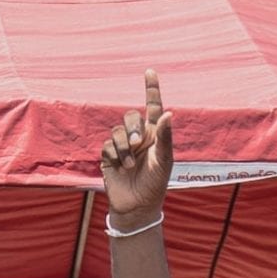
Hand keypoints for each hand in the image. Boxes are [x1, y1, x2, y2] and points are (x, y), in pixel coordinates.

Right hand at [100, 70, 175, 226]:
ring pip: (117, 130)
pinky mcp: (108, 156)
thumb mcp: (165, 160)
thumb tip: (169, 112)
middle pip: (131, 116)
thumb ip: (165, 137)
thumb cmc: (156, 183)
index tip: (150, 71)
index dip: (151, 89)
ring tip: (130, 163)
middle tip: (138, 143)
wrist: (137, 206)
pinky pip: (107, 145)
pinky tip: (121, 168)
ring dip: (123, 146)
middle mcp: (138, 137)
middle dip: (132, 127)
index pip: (153, 106)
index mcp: (154, 135)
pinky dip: (115, 156)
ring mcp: (122, 146)